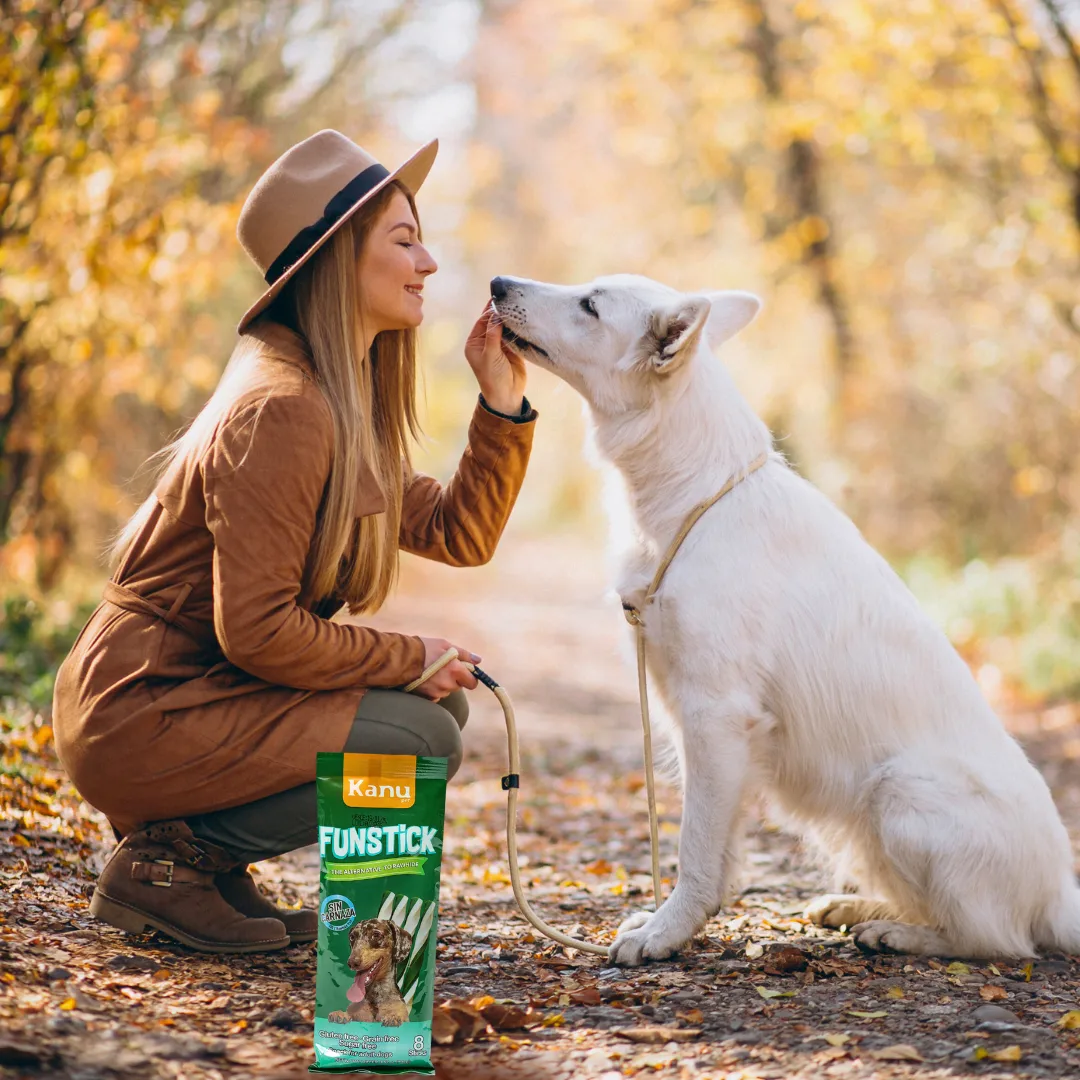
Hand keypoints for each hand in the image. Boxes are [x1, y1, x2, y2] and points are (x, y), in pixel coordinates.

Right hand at [413, 637, 479, 700]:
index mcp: (456, 671)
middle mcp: (448, 684)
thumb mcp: (445, 645)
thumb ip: (464, 654)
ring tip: (430, 672)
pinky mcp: (426, 698)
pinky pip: (434, 696)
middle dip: (453, 679)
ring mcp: (436, 693)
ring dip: (442, 684)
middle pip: (458, 686)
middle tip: (442, 668)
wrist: (400, 658)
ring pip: (445, 691)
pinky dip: (431, 689)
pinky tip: (424, 680)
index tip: (463, 672)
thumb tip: (479, 661)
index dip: (469, 677)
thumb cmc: (424, 648)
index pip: (472, 683)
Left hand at [464, 301, 526, 415]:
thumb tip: (496, 314)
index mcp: (474, 343)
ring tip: (521, 306)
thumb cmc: (493, 378)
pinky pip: (515, 334)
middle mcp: (486, 342)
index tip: (500, 298)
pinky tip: (525, 318)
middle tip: (513, 299)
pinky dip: (519, 328)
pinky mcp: (512, 349)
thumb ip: (493, 335)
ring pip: (505, 327)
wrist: (507, 396)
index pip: (482, 321)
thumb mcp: (490, 355)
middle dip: (502, 313)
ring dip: (512, 319)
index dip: (491, 310)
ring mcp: (499, 345)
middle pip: (494, 322)